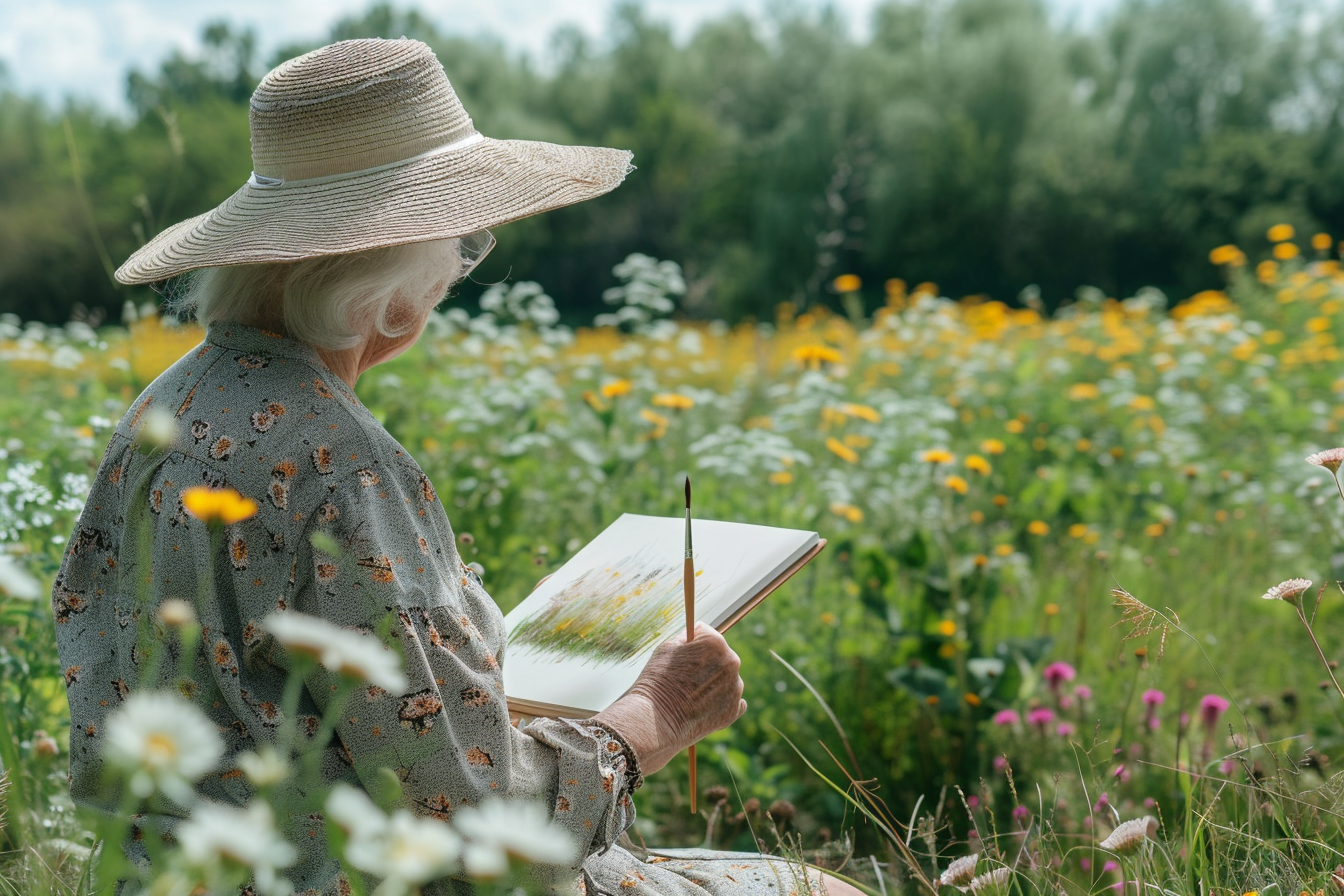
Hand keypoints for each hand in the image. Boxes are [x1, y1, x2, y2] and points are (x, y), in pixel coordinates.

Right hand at [593, 622, 745, 774]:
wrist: (657, 721)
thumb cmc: (657, 681)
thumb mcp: (666, 648)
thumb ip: (686, 637)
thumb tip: (696, 632)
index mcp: (716, 642)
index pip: (706, 633)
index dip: (691, 644)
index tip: (682, 655)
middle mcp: (732, 662)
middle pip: (720, 655)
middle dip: (705, 662)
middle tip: (685, 677)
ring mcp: (735, 687)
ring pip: (726, 678)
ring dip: (713, 682)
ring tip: (691, 695)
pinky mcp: (734, 710)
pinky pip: (733, 700)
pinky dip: (721, 702)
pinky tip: (704, 706)